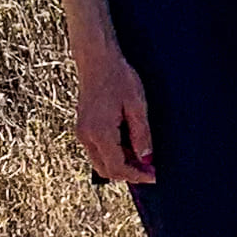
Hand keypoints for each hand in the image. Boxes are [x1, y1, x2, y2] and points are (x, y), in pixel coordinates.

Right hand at [77, 50, 157, 183]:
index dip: (136, 175)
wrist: (97, 61)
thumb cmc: (119, 78)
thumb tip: (146, 158)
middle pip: (106, 169)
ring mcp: (82, 132)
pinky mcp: (83, 127)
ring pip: (100, 162)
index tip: (154, 176)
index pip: (117, 167)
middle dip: (128, 173)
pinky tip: (130, 145)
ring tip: (143, 156)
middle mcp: (86, 136)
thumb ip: (142, 134)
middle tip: (150, 169)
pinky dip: (113, 154)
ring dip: (121, 164)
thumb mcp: (137, 105)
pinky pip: (97, 150)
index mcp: (100, 132)